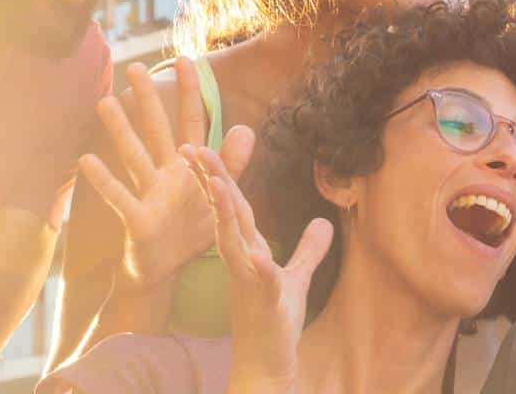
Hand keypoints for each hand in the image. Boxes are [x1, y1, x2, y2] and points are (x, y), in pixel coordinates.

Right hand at [79, 59, 249, 291]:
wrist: (169, 270)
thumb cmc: (192, 230)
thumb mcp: (220, 197)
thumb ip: (231, 164)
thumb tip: (245, 128)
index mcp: (189, 165)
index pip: (193, 121)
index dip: (190, 91)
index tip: (186, 58)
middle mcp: (166, 172)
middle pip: (158, 129)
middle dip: (147, 98)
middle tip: (134, 66)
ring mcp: (149, 193)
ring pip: (134, 156)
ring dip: (120, 130)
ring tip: (104, 103)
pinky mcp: (138, 218)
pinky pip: (120, 196)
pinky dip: (104, 180)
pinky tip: (87, 160)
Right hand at [188, 146, 332, 387]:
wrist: (266, 367)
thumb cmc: (275, 323)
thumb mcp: (297, 278)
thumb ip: (308, 250)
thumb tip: (323, 223)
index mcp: (248, 250)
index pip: (233, 206)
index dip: (220, 177)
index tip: (201, 149)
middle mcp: (243, 261)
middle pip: (226, 214)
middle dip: (212, 181)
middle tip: (191, 150)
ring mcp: (251, 281)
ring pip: (235, 241)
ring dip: (227, 214)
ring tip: (219, 185)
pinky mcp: (266, 303)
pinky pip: (263, 282)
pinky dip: (262, 267)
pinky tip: (262, 255)